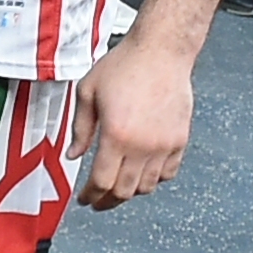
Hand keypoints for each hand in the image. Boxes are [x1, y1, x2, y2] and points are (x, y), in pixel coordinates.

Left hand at [66, 32, 192, 208]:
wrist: (161, 51)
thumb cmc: (125, 65)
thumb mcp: (88, 92)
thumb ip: (80, 128)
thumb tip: (73, 154)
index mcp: (116, 135)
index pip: (102, 182)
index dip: (91, 196)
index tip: (85, 199)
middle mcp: (143, 145)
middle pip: (124, 191)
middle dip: (107, 201)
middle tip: (98, 200)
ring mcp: (164, 145)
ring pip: (147, 187)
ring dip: (130, 191)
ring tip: (118, 187)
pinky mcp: (180, 140)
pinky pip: (168, 173)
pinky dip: (154, 180)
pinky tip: (142, 173)